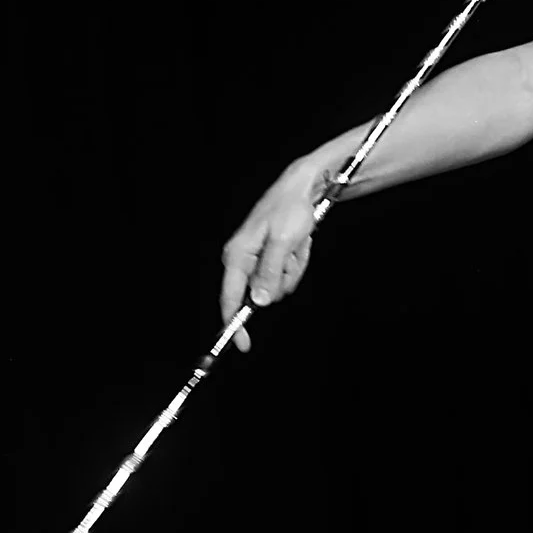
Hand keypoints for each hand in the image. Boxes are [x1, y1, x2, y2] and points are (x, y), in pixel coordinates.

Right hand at [217, 163, 324, 351]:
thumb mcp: (283, 242)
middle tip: (292, 253)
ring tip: (297, 243)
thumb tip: (258, 302)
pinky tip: (299, 242)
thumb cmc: (290, 209)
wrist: (302, 188)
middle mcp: (243, 259)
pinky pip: (287, 271)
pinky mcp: (271, 256)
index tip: (244, 345)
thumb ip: (269, 273)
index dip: (235, 325)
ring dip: (293, 266)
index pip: (229, 299)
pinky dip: (297, 260)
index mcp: (237, 255)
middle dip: (283, 278)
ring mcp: (258, 258)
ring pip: (278, 284)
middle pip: (262, 294)